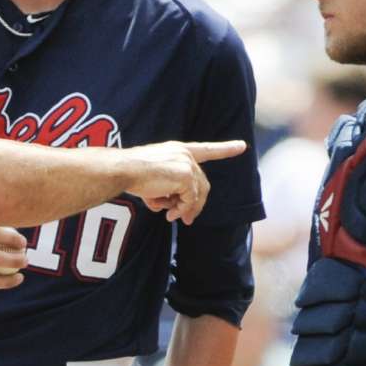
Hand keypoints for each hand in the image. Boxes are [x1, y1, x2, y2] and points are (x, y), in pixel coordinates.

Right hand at [123, 141, 245, 224]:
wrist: (123, 169)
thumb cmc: (130, 173)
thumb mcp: (153, 178)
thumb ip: (168, 189)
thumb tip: (175, 210)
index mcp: (177, 150)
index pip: (205, 149)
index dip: (224, 149)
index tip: (242, 146)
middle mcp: (185, 155)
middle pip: (201, 184)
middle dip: (194, 204)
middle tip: (184, 219)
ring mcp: (187, 165)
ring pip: (196, 194)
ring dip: (185, 209)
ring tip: (171, 217)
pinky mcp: (186, 176)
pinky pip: (190, 200)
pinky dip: (181, 209)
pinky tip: (167, 212)